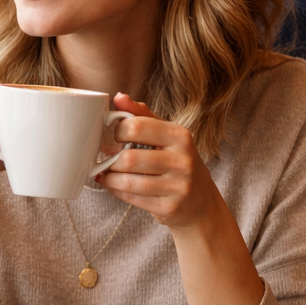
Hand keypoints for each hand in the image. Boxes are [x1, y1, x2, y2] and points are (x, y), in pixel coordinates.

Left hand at [95, 93, 220, 228]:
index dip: (116, 131)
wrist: (200, 201)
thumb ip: (142, 115)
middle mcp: (182, 160)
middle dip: (110, 160)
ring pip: (129, 182)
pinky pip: (133, 198)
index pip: (137, 126)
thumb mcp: (166, 135)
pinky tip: (113, 186)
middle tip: (105, 159)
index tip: (112, 136)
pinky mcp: (169, 207)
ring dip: (110, 178)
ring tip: (104, 174)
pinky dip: (117, 191)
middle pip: (130, 158)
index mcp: (180, 136)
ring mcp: (178, 186)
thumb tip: (119, 97)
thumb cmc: (177, 162)